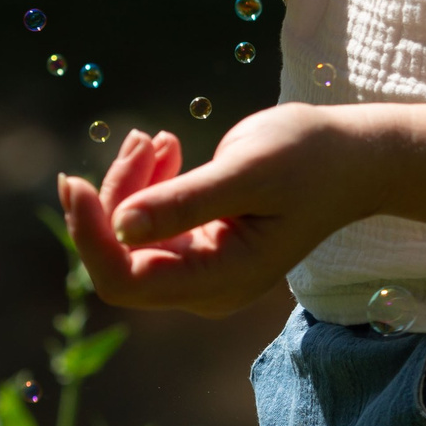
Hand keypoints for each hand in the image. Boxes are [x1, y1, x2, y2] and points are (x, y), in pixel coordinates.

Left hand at [58, 103, 361, 316]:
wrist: (352, 157)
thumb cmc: (310, 159)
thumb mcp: (249, 172)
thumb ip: (186, 202)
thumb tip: (119, 227)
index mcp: (219, 281)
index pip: (125, 279)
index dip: (90, 236)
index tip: (73, 181)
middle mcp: (204, 286)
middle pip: (121, 255)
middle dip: (115, 196)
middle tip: (143, 138)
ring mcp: (200, 267)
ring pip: (129, 235)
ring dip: (130, 184)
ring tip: (156, 138)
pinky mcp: (199, 243)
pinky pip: (149, 221)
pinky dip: (147, 182)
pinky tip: (166, 146)